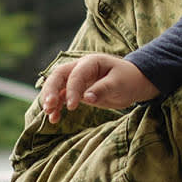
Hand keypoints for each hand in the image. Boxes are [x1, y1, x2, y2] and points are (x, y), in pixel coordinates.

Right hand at [41, 54, 157, 123]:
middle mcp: (80, 68)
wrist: (133, 83)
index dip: (72, 90)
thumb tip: (87, 98)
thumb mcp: (119, 83)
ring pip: (57, 86)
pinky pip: (62, 97)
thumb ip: (103, 89)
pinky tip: (54, 118)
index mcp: (91, 62)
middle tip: (49, 106)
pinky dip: (57, 107)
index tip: (72, 107)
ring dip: (51, 99)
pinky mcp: (76, 91)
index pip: (75, 75)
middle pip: (58, 76)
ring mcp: (76, 79)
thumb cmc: (128, 79)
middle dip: (51, 90)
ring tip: (49, 114)